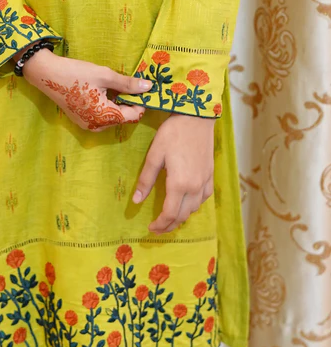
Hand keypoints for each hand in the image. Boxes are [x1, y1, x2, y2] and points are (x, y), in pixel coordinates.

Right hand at [22, 49, 151, 130]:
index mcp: (105, 117)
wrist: (47, 75)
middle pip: (123, 118)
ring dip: (117, 104)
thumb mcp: (105, 75)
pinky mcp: (82, 121)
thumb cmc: (77, 74)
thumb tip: (149, 87)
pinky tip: (101, 92)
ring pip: (112, 118)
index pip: (134, 116)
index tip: (142, 89)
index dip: (141, 103)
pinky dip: (106, 107)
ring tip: (112, 87)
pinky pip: (101, 117)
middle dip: (128, 103)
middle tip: (128, 85)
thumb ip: (128, 84)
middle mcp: (97, 126)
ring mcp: (88, 125)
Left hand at [133, 113, 215, 233]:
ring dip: (181, 217)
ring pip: (194, 209)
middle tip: (157, 229)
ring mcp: (205, 182)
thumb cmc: (173, 133)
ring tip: (169, 219)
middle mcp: (195, 187)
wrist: (196, 117)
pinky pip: (204, 198)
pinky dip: (193, 206)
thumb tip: (136, 201)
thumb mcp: (154, 156)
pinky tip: (187, 204)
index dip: (159, 224)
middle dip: (169, 226)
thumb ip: (146, 180)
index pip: (169, 214)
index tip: (150, 228)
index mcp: (179, 184)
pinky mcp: (211, 175)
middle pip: (182, 216)